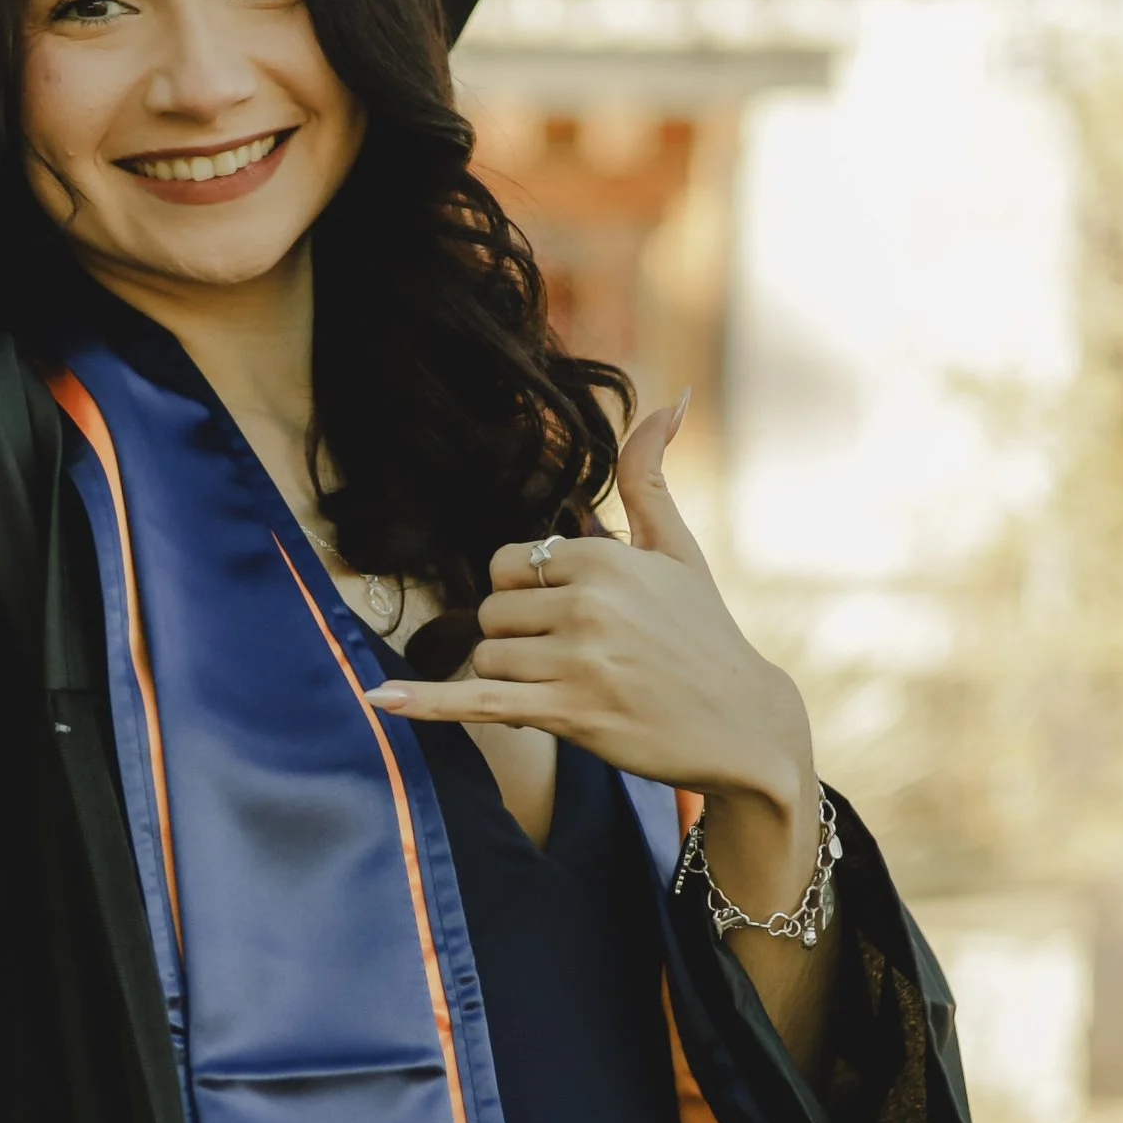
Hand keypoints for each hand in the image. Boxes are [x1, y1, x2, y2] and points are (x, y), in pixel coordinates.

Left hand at [373, 396, 814, 845]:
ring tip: (576, 690)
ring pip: (487, 660)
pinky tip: (380, 699)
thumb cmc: (705, 634)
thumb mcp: (677, 550)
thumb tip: (670, 397)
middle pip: (490, 615)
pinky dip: (427, 704)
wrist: (742, 725)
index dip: (527, 597)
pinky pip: (478, 703)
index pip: (506, 567)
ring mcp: (577, 661)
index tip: (572, 619)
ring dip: (515, 681)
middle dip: (518, 640)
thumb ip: (651, 476)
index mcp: (603, 558)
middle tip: (577, 660)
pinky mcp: (569, 714)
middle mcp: (587, 603)